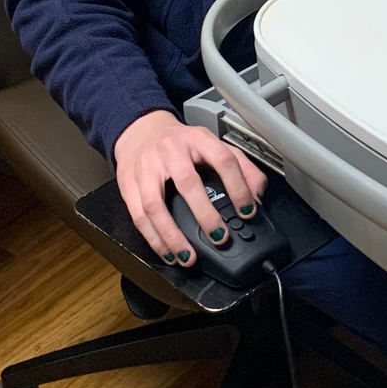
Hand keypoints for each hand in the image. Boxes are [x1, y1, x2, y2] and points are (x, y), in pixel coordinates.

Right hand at [114, 109, 268, 266]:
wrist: (140, 130)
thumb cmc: (180, 143)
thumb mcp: (211, 144)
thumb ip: (240, 165)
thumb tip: (258, 195)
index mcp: (197, 139)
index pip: (223, 159)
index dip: (238, 186)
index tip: (248, 211)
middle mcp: (170, 151)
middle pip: (188, 183)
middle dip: (205, 214)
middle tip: (220, 237)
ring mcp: (146, 167)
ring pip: (155, 204)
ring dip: (172, 235)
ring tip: (189, 257)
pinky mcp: (128, 183)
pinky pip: (138, 215)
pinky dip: (153, 238)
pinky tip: (167, 252)